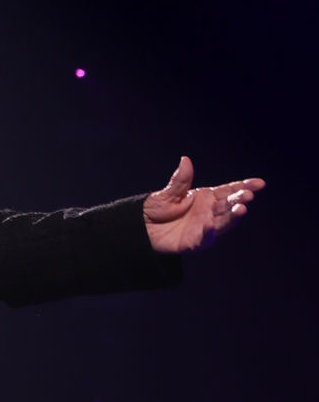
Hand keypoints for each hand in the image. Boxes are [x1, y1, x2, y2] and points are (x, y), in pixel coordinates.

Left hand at [144, 156, 264, 253]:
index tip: (259, 183)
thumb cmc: (156, 209)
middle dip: (239, 200)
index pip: (229, 191)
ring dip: (232, 216)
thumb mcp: (168, 193)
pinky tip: (210, 225)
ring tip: (241, 209)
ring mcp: (204, 227)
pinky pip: (205, 238)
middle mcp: (209, 212)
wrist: (141, 228)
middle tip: (247, 196)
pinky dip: (208, 232)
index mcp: (206, 198)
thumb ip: (180, 180)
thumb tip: (185, 160)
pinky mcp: (195, 242)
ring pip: (223, 222)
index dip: (244, 186)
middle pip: (229, 205)